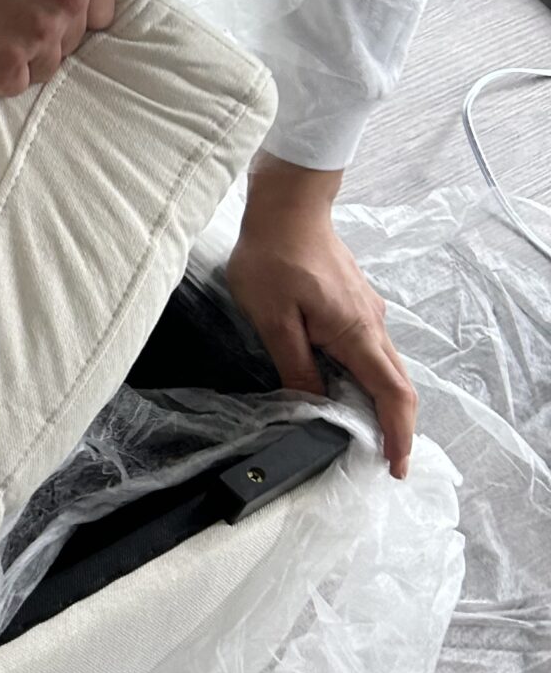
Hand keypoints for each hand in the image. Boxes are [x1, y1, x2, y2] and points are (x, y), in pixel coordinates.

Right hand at [0, 0, 133, 95]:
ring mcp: (39, 35)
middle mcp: (69, 1)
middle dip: (44, 34)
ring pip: (47, 67)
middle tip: (6, 11)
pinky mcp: (6, 63)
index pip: (101, 15)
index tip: (40, 4)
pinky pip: (15, 85)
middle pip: (72, 43)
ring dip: (21, 56)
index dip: (69, 14)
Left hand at [225, 155, 417, 476]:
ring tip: (362, 434)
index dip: (399, 434)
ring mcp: (366, 312)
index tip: (396, 466)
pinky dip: (366, 378)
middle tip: (382, 461)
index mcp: (356, 333)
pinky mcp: (353, 303)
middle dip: (395, 427)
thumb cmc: (274, 256)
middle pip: (397, 385)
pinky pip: (369, 350)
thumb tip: (314, 405)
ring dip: (379, 403)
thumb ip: (295, 366)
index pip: (392, 394)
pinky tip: (342, 388)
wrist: (287, 206)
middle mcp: (371, 324)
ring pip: (384, 368)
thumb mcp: (273, 319)